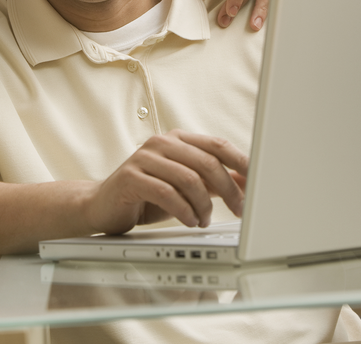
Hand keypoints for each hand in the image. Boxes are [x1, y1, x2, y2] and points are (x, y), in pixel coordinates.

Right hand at [83, 130, 247, 235]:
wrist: (103, 206)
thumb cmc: (146, 195)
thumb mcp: (185, 186)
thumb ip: (213, 181)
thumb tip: (246, 182)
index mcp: (177, 139)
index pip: (217, 145)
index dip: (240, 162)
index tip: (257, 180)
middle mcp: (162, 143)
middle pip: (207, 162)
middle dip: (229, 189)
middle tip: (239, 208)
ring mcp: (145, 158)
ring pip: (189, 178)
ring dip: (204, 205)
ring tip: (204, 220)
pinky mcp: (131, 177)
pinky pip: (167, 193)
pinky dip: (184, 210)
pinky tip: (190, 221)